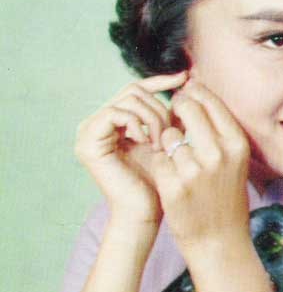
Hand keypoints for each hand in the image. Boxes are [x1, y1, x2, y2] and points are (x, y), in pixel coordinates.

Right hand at [74, 72, 186, 223]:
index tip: (185, 78)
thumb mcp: (168, 141)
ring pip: (128, 99)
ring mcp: (88, 132)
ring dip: (152, 118)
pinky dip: (137, 124)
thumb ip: (171, 116)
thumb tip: (186, 81)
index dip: (160, 81)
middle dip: (159, 108)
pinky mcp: (87, 142)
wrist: (145, 214)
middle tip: (171, 134)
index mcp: (114, 123)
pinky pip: (116, 113)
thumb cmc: (160, 183)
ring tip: (161, 143)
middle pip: (134, 91)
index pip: (137, 90)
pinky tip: (147, 143)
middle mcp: (97, 123)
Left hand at [148, 81, 250, 252]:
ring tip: (178, 162)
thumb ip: (218, 129)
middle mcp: (218, 153)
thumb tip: (193, 89)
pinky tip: (171, 178)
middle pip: (186, 107)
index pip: (208, 100)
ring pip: (168, 134)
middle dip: (175, 110)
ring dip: (167, 143)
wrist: (219, 241)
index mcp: (236, 143)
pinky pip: (158, 158)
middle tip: (173, 121)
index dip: (191, 95)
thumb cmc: (225, 197)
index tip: (184, 100)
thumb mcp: (234, 160)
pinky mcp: (173, 186)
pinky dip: (161, 165)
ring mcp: (194, 170)